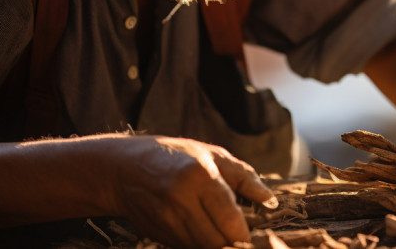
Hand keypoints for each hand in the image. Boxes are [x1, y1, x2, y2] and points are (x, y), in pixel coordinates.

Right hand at [110, 136, 275, 248]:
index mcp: (200, 177)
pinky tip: (199, 230)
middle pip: (218, 242)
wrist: (124, 168)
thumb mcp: (213, 155)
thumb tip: (271, 201)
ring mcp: (167, 219)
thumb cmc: (174, 156)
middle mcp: (181, 200)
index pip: (231, 222)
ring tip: (219, 230)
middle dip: (232, 243)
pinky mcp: (158, 234)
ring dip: (215, 245)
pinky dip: (198, 244)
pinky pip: (187, 248)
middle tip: (238, 235)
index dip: (245, 235)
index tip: (251, 234)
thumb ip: (245, 177)